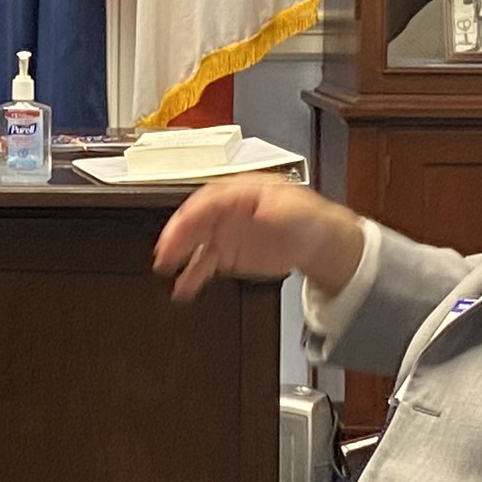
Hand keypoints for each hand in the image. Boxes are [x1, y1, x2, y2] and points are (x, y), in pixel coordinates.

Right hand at [149, 178, 367, 303]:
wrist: (317, 242)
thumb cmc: (306, 219)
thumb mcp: (295, 209)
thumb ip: (273, 209)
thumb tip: (257, 210)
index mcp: (241, 193)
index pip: (209, 199)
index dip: (192, 214)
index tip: (180, 228)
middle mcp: (227, 211)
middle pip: (194, 220)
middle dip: (177, 235)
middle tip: (164, 252)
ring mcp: (225, 232)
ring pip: (194, 242)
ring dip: (178, 255)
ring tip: (166, 268)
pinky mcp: (226, 253)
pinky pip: (203, 263)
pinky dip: (191, 276)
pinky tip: (183, 288)